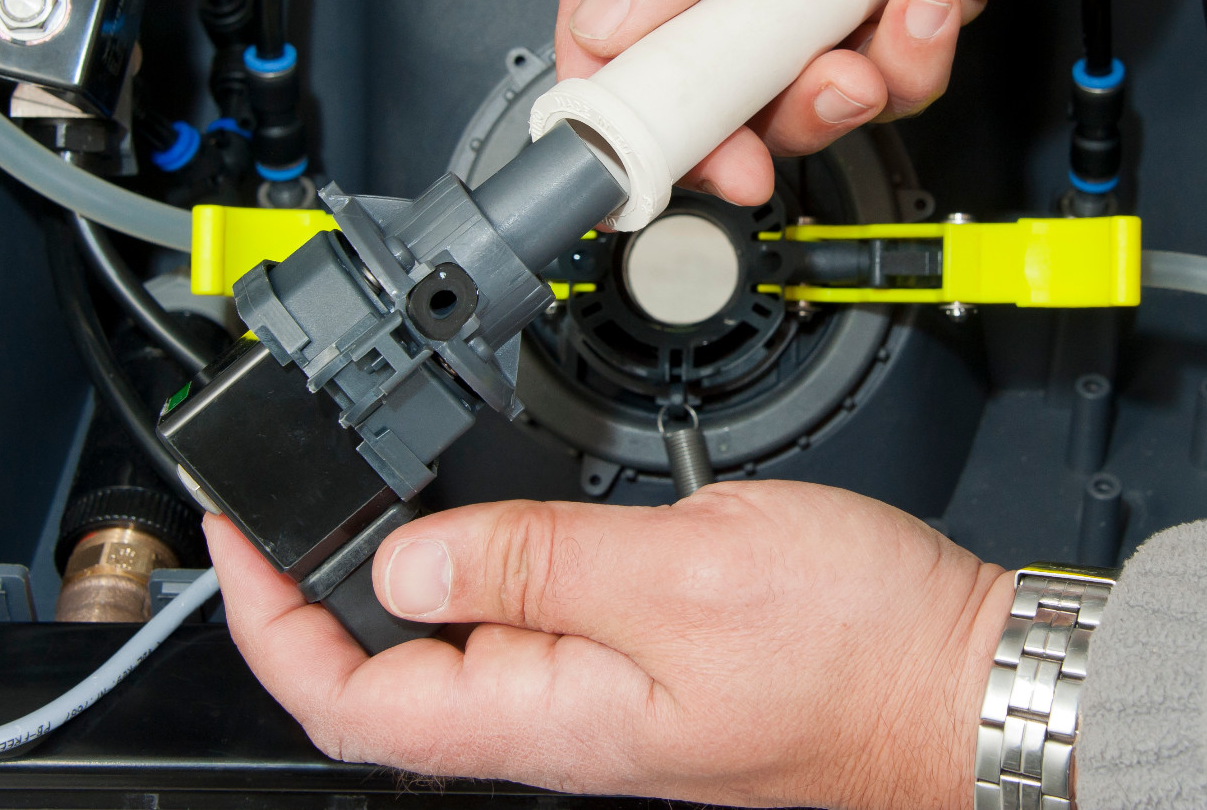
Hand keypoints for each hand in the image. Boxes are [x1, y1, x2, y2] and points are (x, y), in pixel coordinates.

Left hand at [209, 482, 1011, 807]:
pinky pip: (533, 620)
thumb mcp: (682, 574)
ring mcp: (606, 695)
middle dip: (318, 590)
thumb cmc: (856, 649)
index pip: (355, 698)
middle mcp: (565, 719)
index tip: (242, 530)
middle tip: (293, 494)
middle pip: (391, 677)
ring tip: (375, 487)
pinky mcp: (649, 661)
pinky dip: (487, 559)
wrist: (965, 678)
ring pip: (460, 645)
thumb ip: (536, 562)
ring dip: (399, 571)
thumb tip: (404, 565)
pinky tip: (497, 516)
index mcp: (551, 714)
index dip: (271, 621)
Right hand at [555, 0, 1206, 204]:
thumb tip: (609, 17)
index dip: (607, 74)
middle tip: (743, 151)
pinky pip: (883, 78)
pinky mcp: (898, 0)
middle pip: (697, 64)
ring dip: (824, 97)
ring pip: (790, 88)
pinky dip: (904, 64)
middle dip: (723, 118)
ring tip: (853, 61)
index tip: (626, 138)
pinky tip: (918, 2)